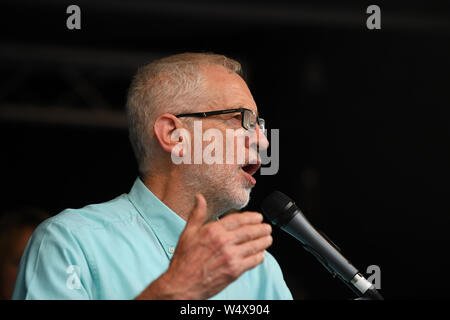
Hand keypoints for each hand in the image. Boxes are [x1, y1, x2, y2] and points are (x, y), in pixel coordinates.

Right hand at [143, 193, 271, 299]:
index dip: (251, 217)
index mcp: (213, 230)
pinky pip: (253, 261)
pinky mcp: (235, 271)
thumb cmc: (184, 260)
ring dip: (264, 241)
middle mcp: (224, 242)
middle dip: (261, 228)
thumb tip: (200, 198)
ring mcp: (230, 257)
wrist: (181, 284)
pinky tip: (261, 253)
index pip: (238, 219)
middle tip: (267, 227)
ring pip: (255, 246)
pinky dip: (260, 256)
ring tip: (268, 238)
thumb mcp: (188, 233)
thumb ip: (197, 214)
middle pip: (250, 231)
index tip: (258, 217)